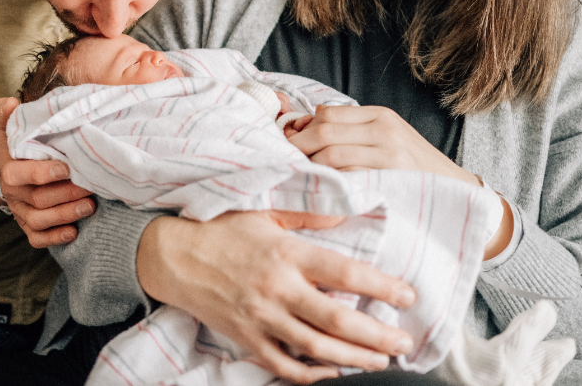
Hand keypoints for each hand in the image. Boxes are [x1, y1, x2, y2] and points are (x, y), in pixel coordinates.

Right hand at [0, 97, 94, 246]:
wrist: (6, 170)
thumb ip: (6, 114)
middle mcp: (13, 192)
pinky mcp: (28, 225)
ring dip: (66, 215)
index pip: (21, 175)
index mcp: (8, 168)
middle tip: (91, 186)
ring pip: (40, 220)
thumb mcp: (10, 128)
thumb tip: (10, 102)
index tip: (67, 168)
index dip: (43, 174)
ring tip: (90, 206)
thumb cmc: (16, 145)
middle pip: (38, 200)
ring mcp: (20, 211)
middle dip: (66, 195)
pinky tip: (74, 232)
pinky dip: (55, 238)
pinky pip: (37, 238)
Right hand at [136, 210, 416, 383]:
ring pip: (317, 349)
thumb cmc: (221, 229)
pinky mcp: (246, 339)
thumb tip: (347, 215)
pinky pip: (284, 366)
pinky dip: (312, 374)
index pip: (345, 273)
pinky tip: (333, 371)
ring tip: (381, 360)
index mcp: (287, 253)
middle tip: (404, 343)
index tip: (408, 296)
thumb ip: (308, 214)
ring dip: (355, 359)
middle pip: (338, 321)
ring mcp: (261, 318)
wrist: (173, 256)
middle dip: (378, 336)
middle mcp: (278, 289)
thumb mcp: (265, 211)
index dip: (382, 287)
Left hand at [288, 105, 477, 184]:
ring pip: (330, 156)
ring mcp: (389, 155)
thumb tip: (300, 128)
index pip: (326, 114)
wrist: (456, 194)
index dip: (302, 129)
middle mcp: (385, 130)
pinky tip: (324, 193)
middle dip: (298, 149)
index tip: (291, 145)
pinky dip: (330, 185)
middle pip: (323, 132)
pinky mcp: (390, 180)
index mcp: (381, 116)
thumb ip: (350, 131)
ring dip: (311, 170)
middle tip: (288, 165)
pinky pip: (347, 179)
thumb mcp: (385, 139)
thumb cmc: (413, 169)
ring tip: (305, 181)